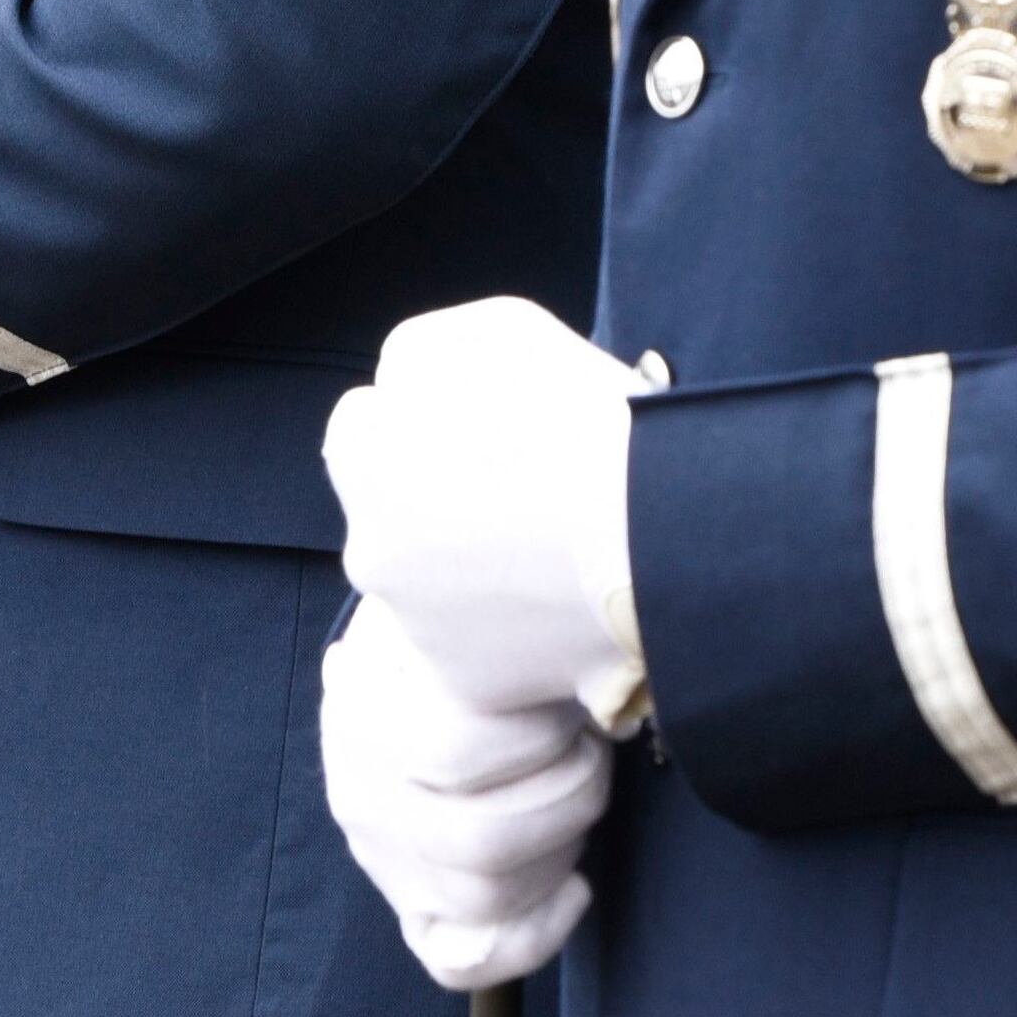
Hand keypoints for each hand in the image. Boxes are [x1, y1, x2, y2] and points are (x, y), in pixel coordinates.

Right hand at [318, 598, 611, 990]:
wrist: (411, 653)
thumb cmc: (462, 631)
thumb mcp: (465, 606)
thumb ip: (489, 624)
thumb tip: (560, 655)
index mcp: (364, 713)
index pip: (456, 754)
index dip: (538, 738)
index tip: (571, 699)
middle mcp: (361, 796)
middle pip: (480, 844)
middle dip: (569, 798)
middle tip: (592, 751)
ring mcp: (384, 858)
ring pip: (482, 901)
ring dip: (562, 847)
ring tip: (581, 789)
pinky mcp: (411, 904)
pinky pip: (456, 962)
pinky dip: (532, 938)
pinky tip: (577, 887)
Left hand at [326, 295, 659, 729]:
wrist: (654, 533)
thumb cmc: (577, 416)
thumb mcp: (492, 330)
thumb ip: (424, 357)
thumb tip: (406, 392)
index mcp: (362, 457)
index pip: (367, 425)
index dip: (427, 418)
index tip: (487, 424)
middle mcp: (368, 549)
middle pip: (399, 516)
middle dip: (441, 502)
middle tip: (530, 488)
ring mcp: (416, 627)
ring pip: (441, 590)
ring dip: (481, 570)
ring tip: (564, 550)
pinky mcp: (471, 686)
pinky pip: (488, 655)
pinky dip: (520, 635)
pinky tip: (573, 604)